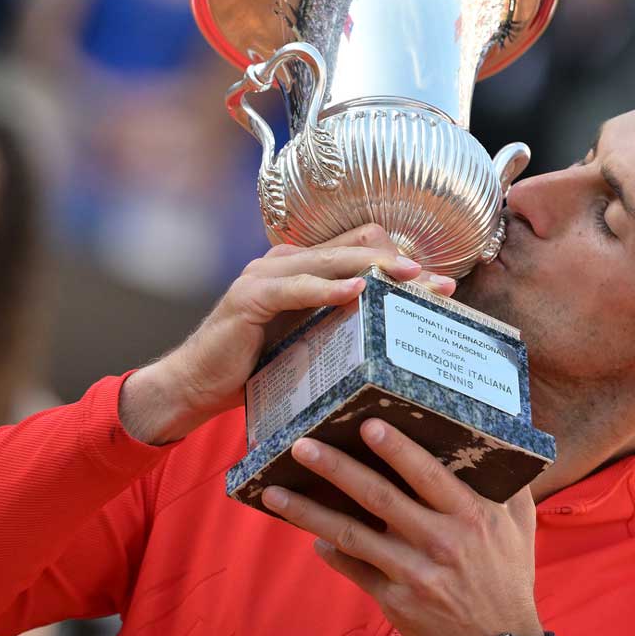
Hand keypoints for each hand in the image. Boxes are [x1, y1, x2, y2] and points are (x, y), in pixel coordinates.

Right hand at [120, 225, 455, 444]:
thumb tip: (395, 332)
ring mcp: (265, 275)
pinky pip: (295, 287)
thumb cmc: (255, 368)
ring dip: (375, 268)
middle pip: (353, 248)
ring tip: (411, 278)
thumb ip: (341, 325)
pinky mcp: (250, 297)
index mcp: (302, 267)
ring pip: (330, 261)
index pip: (360, 249)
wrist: (195, 387)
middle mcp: (285, 261)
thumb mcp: (308, 342)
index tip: (439, 285)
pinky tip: (356, 291)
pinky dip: (327, 288)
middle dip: (400, 264)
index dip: (401, 260)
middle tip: (439, 282)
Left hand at [261, 419, 542, 635]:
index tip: (366, 424)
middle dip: (337, 469)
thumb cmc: (508, 574)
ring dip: (310, 512)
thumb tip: (491, 435)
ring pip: (353, 535)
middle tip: (302, 446)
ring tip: (275, 492)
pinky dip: (330, 552)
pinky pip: (354, 569)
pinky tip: (312, 536)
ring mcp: (413, 573)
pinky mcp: (396, 600)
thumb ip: (507, 482)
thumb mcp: (519, 524)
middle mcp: (440, 541)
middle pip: (379, 498)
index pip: (427, 474)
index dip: (396, 449)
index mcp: (471, 516)